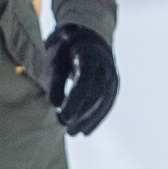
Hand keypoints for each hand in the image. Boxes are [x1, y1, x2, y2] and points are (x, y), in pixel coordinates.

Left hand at [43, 23, 119, 138]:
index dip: (75, 101)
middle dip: (81, 114)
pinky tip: (85, 131)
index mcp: (90, 55)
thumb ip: (54, 79)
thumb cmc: (64, 48)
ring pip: (103, 102)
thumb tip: (55, 104)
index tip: (63, 116)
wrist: (85, 36)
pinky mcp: (113, 86)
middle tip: (64, 127)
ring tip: (72, 132)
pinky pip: (107, 105)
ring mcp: (112, 77)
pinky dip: (96, 119)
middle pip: (96, 94)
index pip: (85, 81)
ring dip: (88, 120)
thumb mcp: (55, 58)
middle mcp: (106, 66)